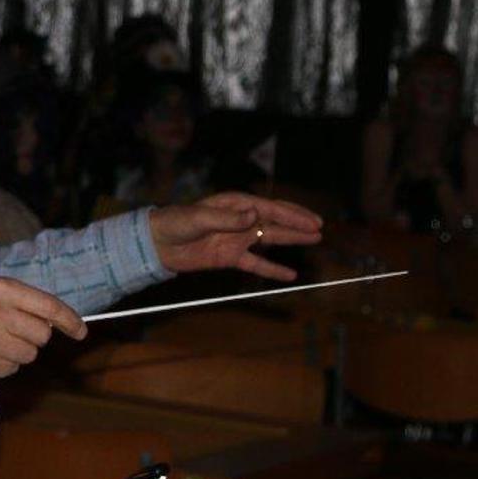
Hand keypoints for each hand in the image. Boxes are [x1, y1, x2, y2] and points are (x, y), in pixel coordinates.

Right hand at [0, 276, 86, 381]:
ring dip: (16, 354)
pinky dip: (0, 366)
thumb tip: (58, 322)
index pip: (49, 306)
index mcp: (2, 289)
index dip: (71, 321)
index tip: (81, 332)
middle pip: (42, 335)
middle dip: (32, 338)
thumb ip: (23, 304)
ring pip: (28, 356)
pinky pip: (10, 370)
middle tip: (10, 333)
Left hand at [147, 192, 323, 279]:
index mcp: (235, 204)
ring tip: (314, 241)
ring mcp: (237, 238)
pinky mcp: (230, 256)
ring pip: (270, 239)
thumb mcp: (200, 218)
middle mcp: (241, 219)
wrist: (156, 243)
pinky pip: (256, 262)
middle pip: (276, 221)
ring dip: (291, 241)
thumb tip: (254, 213)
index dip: (292, 215)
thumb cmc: (175, 222)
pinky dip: (272, 268)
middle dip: (298, 224)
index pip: (270, 209)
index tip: (311, 222)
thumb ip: (228, 218)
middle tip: (320, 229)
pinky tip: (289, 275)